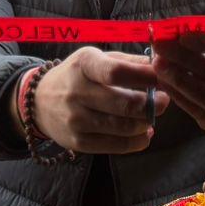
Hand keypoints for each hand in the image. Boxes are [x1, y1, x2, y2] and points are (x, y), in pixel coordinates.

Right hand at [27, 47, 169, 154]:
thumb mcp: (98, 59)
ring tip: (152, 116)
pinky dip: (137, 141)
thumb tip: (162, 64)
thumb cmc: (78, 75)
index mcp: (83, 65)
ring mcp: (76, 120)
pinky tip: (144, 133)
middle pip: (124, 104)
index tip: (163, 77)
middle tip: (164, 101)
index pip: (116, 72)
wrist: (40, 102)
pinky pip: (116, 146)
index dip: (145, 76)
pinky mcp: (78, 142)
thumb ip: (129, 61)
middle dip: (151, 104)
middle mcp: (76, 92)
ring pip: (123, 127)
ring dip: (146, 123)